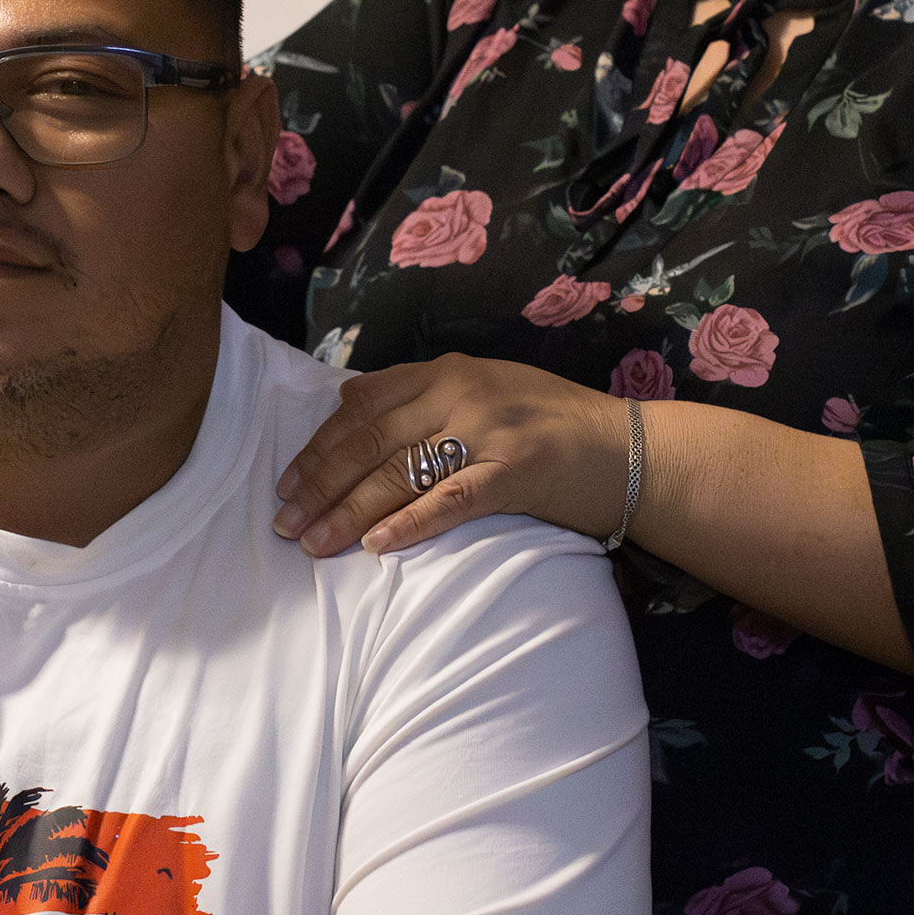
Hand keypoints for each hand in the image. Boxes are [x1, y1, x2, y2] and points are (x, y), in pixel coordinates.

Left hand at [271, 354, 636, 559]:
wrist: (630, 449)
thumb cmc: (554, 422)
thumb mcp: (485, 386)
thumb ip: (423, 392)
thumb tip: (352, 404)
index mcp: (447, 369)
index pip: (363, 406)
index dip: (319, 446)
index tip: (288, 481)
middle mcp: (461, 392)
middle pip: (369, 442)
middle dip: (319, 485)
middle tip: (284, 522)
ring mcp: (489, 431)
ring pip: (398, 474)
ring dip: (348, 512)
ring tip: (313, 543)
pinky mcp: (516, 472)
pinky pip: (450, 500)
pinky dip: (408, 524)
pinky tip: (376, 545)